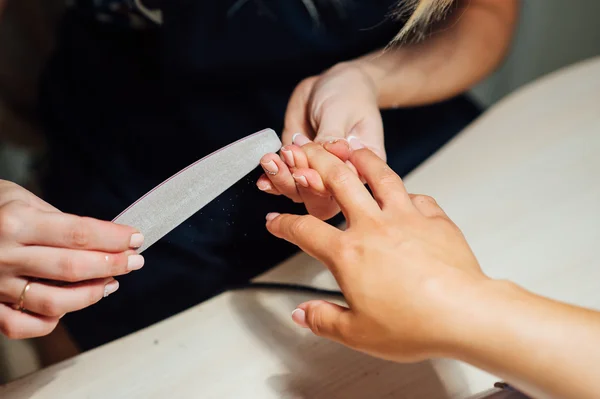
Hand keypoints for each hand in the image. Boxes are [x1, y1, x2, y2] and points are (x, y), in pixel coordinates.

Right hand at [0, 180, 143, 338]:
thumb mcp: (20, 198)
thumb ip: (58, 220)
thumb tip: (101, 238)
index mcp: (15, 222)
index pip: (78, 234)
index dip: (113, 238)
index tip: (136, 238)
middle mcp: (3, 255)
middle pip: (72, 268)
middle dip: (112, 265)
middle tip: (134, 261)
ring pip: (54, 302)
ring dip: (91, 295)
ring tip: (111, 283)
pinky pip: (22, 326)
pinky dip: (51, 321)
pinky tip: (69, 306)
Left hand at [257, 62, 383, 219]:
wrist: (331, 84)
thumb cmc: (347, 95)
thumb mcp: (341, 111)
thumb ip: (333, 134)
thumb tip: (334, 151)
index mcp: (362, 168)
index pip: (343, 187)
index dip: (322, 184)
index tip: (304, 172)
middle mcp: (341, 179)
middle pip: (320, 200)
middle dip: (299, 184)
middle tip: (288, 157)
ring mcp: (317, 174)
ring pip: (299, 193)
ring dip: (282, 180)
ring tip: (271, 160)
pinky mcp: (297, 167)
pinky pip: (285, 182)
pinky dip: (272, 181)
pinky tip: (263, 178)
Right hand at [264, 141, 487, 361]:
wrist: (465, 313)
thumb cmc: (415, 324)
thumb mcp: (356, 333)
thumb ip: (322, 319)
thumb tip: (302, 314)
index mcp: (349, 253)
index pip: (304, 230)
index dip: (283, 224)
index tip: (276, 222)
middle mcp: (374, 227)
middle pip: (338, 181)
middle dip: (316, 162)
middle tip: (305, 152)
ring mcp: (406, 217)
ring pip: (379, 174)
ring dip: (361, 157)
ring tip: (351, 147)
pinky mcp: (435, 219)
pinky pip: (416, 196)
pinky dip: (404, 191)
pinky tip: (402, 193)